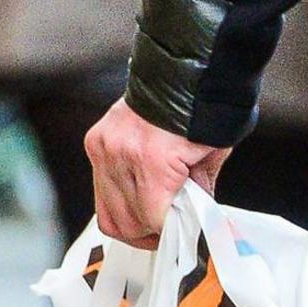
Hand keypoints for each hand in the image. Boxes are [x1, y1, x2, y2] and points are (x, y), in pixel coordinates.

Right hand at [82, 98, 231, 246]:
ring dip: (131, 222)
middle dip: (149, 234)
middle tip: (168, 233)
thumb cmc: (204, 110)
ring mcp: (104, 147)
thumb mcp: (212, 158)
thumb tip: (191, 225)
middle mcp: (121, 154)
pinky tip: (137, 198)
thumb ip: (197, 195)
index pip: (152, 219)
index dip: (168, 233)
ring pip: (108, 212)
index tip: (181, 237)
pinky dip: (118, 201)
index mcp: (153, 160)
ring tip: (153, 220)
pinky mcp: (95, 142)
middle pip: (126, 221)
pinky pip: (100, 189)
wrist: (184, 69)